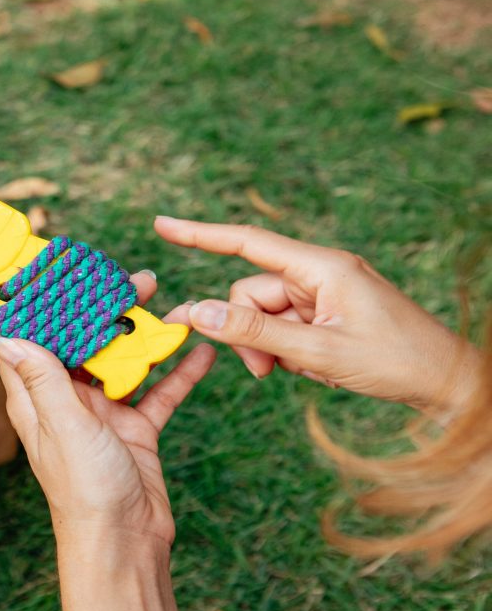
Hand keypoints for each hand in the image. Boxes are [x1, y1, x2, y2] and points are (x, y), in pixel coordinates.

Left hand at [0, 272, 215, 544]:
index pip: (32, 339)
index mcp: (37, 398)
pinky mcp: (135, 429)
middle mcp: (67, 401)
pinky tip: (201, 352)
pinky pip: (158, 392)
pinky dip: (178, 373)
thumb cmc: (85, 491)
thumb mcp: (63, 425)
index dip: (42, 305)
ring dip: (145, 335)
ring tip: (171, 305)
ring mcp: (103, 414)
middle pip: (84, 342)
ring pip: (123, 361)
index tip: (59, 270)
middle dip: (107, 310)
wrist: (126, 544)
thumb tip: (5, 333)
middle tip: (137, 280)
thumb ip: (42, 378)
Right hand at [155, 217, 483, 416]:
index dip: (200, 234)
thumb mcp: (318, 352)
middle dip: (248, 333)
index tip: (162, 225)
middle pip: (251, 293)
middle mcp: (320, 274)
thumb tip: (197, 311)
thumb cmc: (396, 362)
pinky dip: (289, 351)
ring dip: (269, 347)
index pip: (247, 243)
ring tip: (297, 372)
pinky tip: (318, 368)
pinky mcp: (328, 314)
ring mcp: (324, 294)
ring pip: (264, 315)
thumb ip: (254, 331)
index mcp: (322, 267)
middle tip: (263, 371)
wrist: (448, 384)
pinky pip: (286, 327)